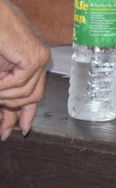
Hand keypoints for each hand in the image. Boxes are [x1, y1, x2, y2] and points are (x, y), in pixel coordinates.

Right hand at [0, 0, 48, 139]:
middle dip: (12, 112)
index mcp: (28, 62)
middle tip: (2, 128)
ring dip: (4, 96)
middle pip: (33, 97)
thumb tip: (5, 119)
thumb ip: (4, 91)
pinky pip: (19, 84)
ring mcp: (39, 58)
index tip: (21, 130)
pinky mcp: (35, 57)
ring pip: (26, 94)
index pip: (32, 92)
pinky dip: (3, 86)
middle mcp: (38, 61)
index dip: (25, 113)